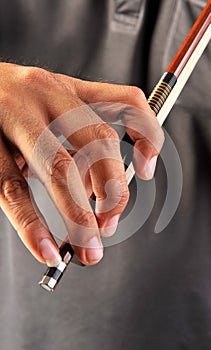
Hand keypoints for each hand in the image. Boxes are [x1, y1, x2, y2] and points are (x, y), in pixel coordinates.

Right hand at [0, 63, 163, 265]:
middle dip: (112, 189)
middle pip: (96, 138)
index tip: (146, 171)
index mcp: (67, 89)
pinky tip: (46, 248)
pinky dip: (32, 224)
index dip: (147, 136)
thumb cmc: (10, 104)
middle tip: (110, 225)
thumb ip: (77, 143)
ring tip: (88, 250)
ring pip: (57, 168)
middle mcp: (43, 96)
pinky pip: (11, 190)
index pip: (126, 102)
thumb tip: (95, 192)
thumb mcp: (48, 108)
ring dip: (78, 216)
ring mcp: (12, 118)